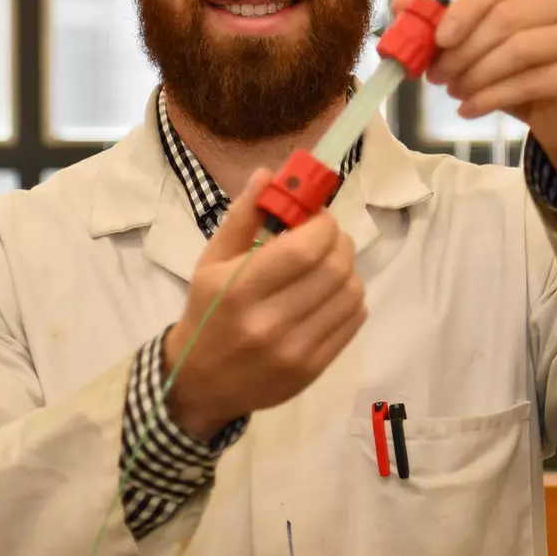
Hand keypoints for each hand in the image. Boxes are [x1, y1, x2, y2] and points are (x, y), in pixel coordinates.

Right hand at [163, 169, 366, 441]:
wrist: (202, 381)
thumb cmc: (207, 311)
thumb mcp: (212, 261)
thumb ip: (243, 216)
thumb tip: (268, 173)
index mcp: (239, 290)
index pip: (305, 249)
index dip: (322, 225)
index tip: (315, 218)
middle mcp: (270, 323)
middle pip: (334, 268)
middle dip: (338, 241)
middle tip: (325, 236)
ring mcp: (296, 350)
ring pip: (350, 292)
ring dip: (347, 268)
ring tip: (327, 264)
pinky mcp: (314, 368)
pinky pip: (354, 320)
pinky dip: (350, 296)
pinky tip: (330, 292)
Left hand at [392, 0, 556, 189]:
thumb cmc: (518, 69)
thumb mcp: (476, 42)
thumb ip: (440, 20)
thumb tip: (399, 3)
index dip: (462, 9)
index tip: (438, 40)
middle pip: (505, 17)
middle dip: (462, 51)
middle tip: (437, 76)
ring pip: (517, 50)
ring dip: (475, 75)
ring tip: (454, 92)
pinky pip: (531, 81)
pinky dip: (491, 98)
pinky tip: (469, 109)